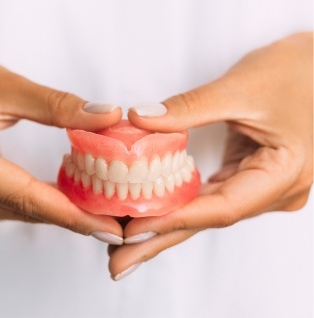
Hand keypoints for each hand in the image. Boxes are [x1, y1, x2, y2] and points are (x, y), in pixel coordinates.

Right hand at [0, 43, 123, 242]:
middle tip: (115, 219)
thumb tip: (106, 115)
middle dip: (73, 217)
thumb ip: (54, 104)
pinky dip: (34, 203)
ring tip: (96, 208)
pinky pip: (2, 207)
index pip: (25, 196)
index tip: (111, 226)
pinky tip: (58, 197)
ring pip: (14, 212)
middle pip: (23, 210)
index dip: (72, 214)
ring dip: (56, 211)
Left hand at [108, 32, 312, 279]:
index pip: (220, 207)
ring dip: (165, 225)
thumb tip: (140, 120)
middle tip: (119, 261)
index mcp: (283, 174)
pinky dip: (178, 205)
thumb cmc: (294, 71)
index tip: (132, 230)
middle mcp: (273, 190)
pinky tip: (153, 213)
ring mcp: (261, 185)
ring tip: (127, 243)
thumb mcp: (240, 87)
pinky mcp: (248, 175)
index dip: (174, 220)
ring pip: (205, 211)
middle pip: (208, 219)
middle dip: (160, 239)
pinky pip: (209, 196)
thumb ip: (187, 108)